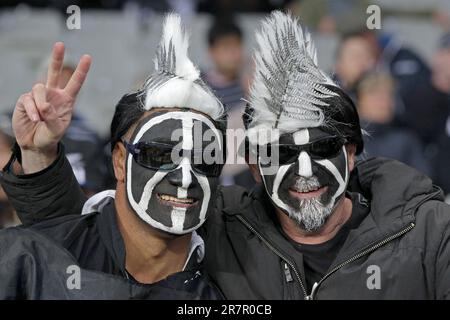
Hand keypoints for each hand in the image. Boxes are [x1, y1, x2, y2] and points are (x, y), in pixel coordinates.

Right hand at [12, 42, 90, 172]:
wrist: (35, 144)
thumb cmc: (50, 136)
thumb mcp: (57, 130)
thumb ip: (53, 118)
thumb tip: (44, 105)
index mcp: (66, 100)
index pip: (75, 83)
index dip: (81, 70)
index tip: (87, 57)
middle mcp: (53, 94)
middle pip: (54, 72)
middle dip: (57, 58)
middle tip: (60, 44)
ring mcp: (39, 96)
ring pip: (39, 88)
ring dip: (40, 104)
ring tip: (40, 119)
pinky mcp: (25, 100)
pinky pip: (28, 100)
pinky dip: (32, 111)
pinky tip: (35, 119)